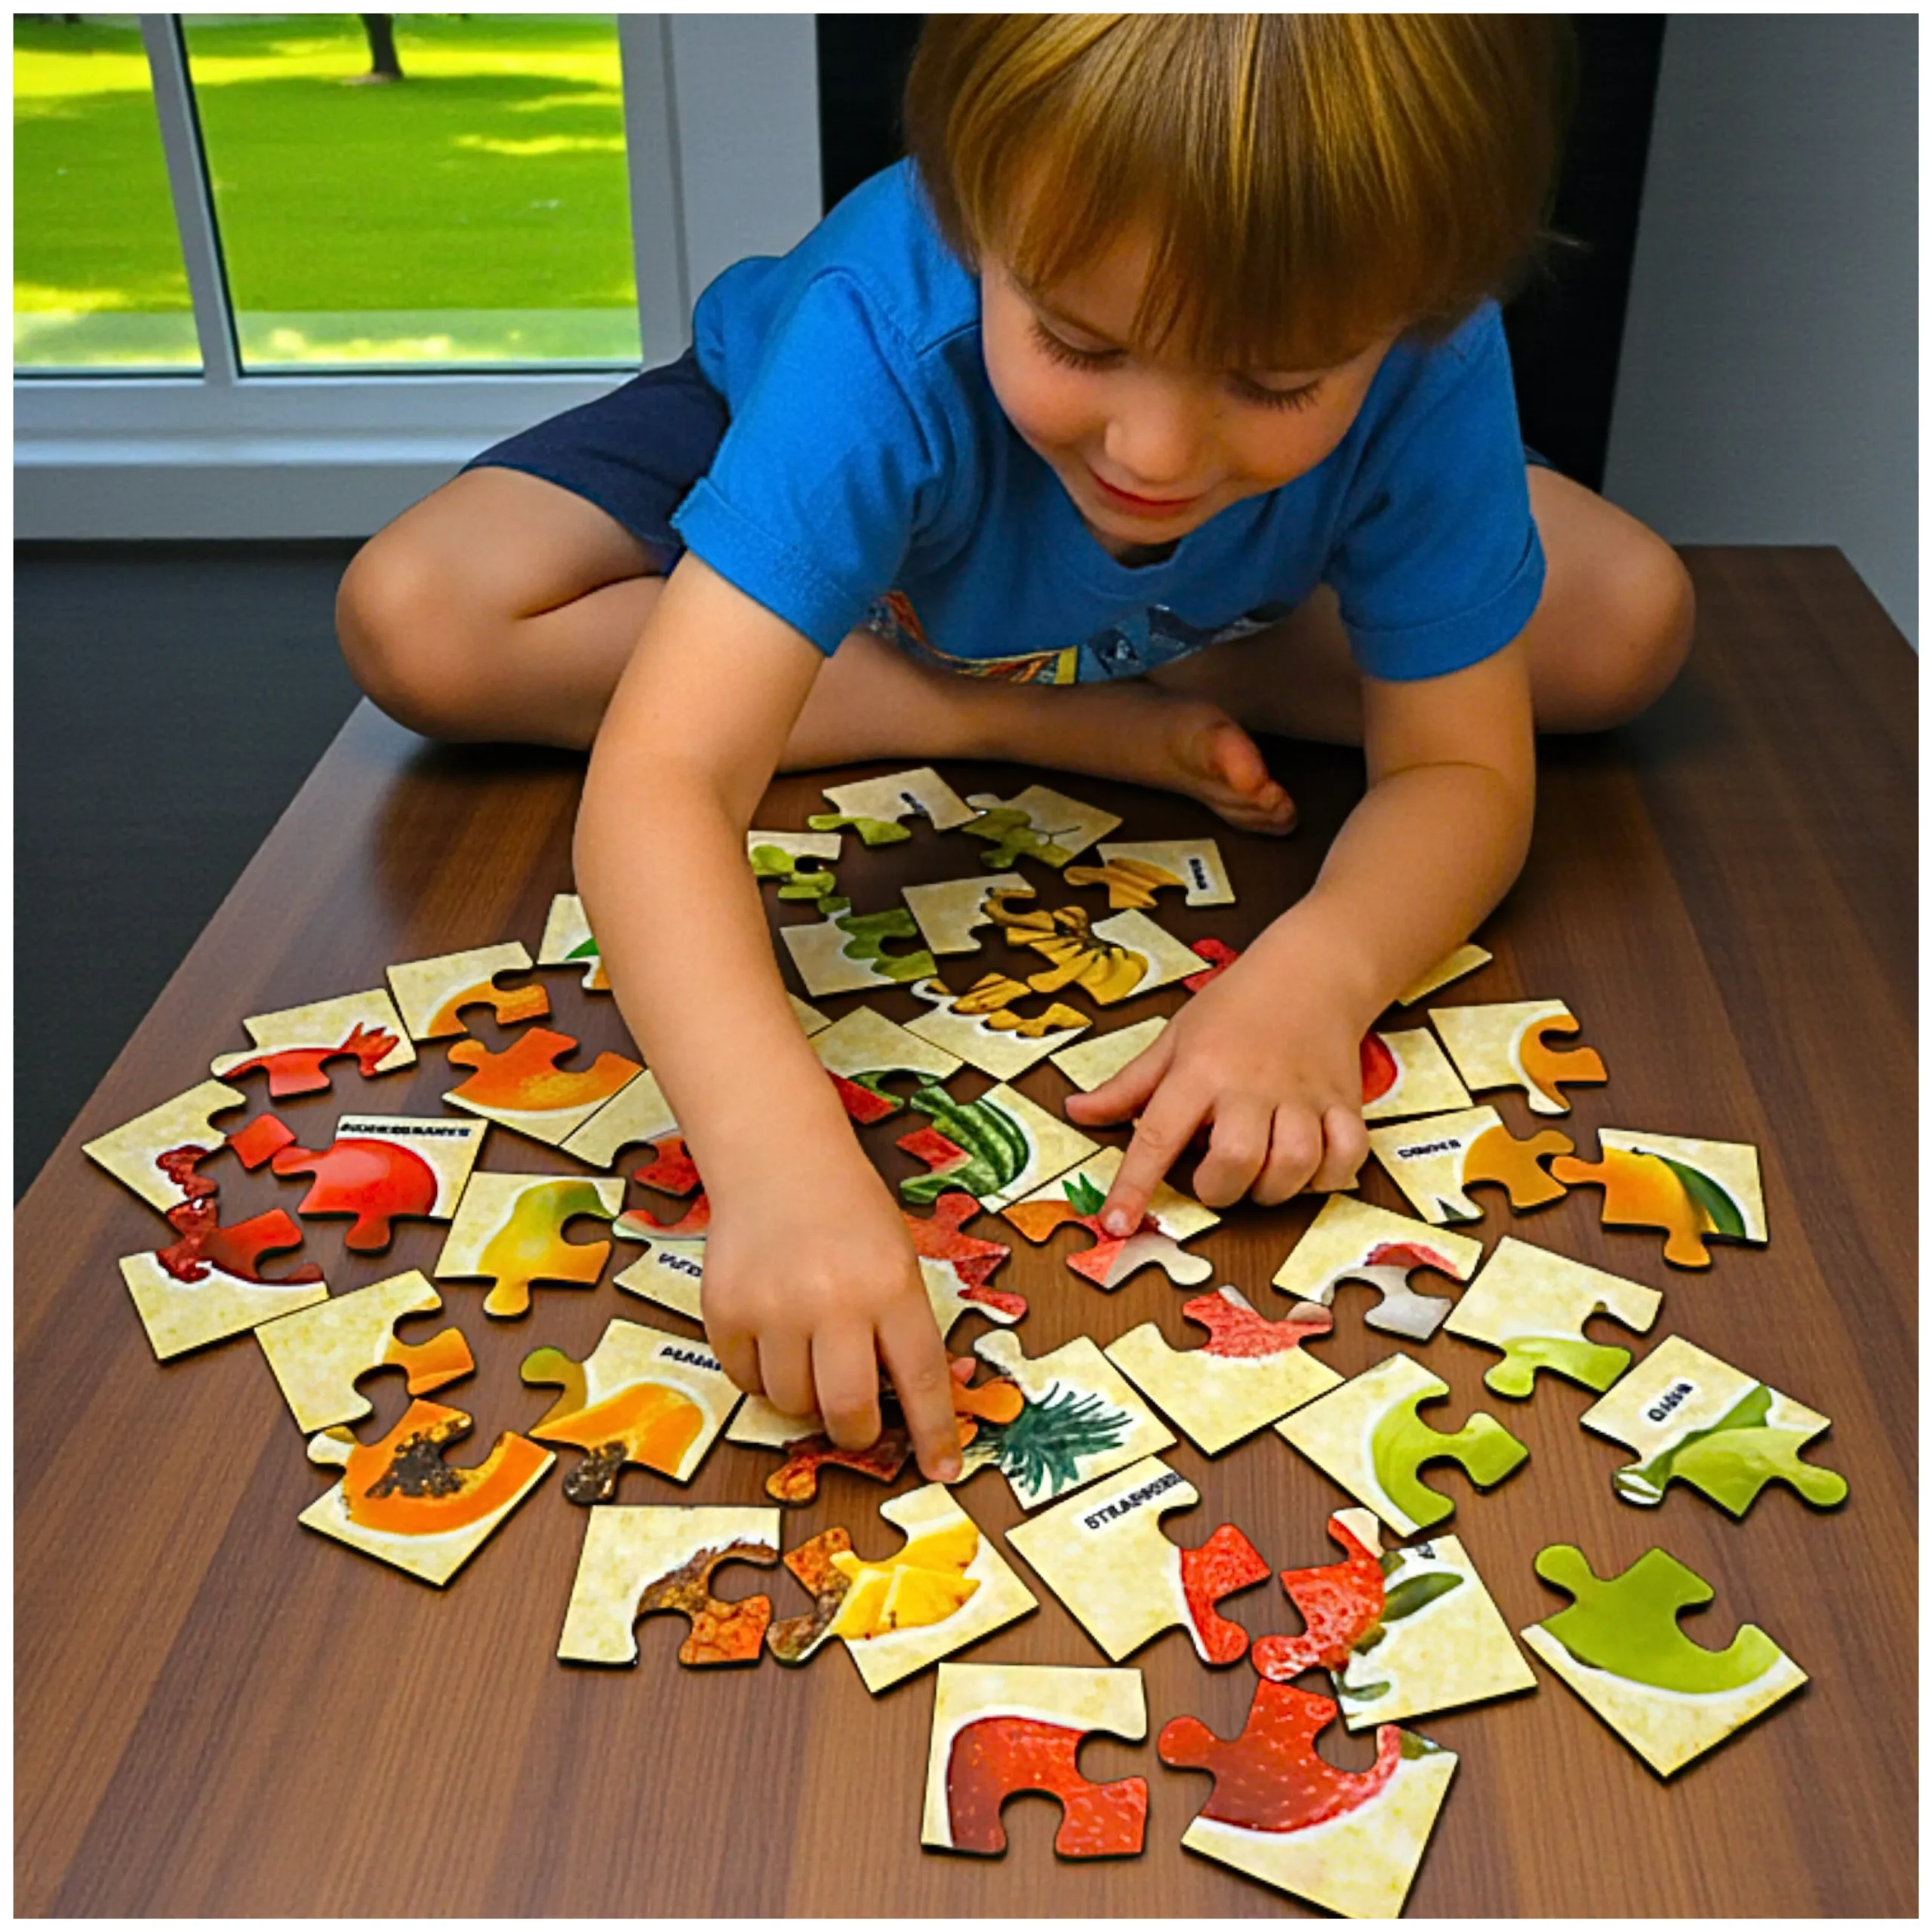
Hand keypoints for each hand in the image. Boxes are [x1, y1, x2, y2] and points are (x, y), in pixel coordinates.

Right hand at [699, 1144, 961, 1483]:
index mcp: (891, 1285)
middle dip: (856, 1431)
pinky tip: (772, 1332)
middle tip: (855, 1421)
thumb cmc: (848, 1212)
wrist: (778, 1159)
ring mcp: (774, 1306)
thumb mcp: (898, 1259)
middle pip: (848, 1409)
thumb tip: (904, 1406)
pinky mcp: (726, 1310)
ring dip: (804, 1396)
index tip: (942, 1469)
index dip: (934, 1432)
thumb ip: (901, 1326)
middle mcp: (834, 1299)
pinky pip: (745, 1380)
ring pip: (791, 1402)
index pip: (921, 1379)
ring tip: (809, 1350)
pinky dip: (762, 1373)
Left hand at [1064, 950, 1370, 1230]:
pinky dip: (1327, 1176)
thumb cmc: (1234, 1006)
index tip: (1118, 1224)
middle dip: (1218, 1191)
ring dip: (1273, 1188)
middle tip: (1212, 1179)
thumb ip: (1127, 1086)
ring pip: (1293, 1166)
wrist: (1310, 971)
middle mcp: (1250, 1086)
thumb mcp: (1173, 1039)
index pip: (1157, 1135)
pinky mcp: (1343, 1103)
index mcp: (1199, 1071)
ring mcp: (1301, 1096)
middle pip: (1235, 1161)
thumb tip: (1076, 1112)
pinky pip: (1345, 1157)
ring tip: (1259, 1175)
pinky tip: (1307, 1168)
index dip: (1134, 1187)